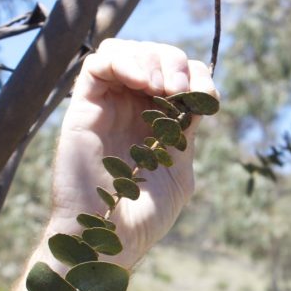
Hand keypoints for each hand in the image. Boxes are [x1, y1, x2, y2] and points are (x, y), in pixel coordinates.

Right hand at [50, 39, 215, 267]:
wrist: (110, 238)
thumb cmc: (144, 217)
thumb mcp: (180, 169)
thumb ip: (187, 133)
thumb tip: (197, 102)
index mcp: (160, 123)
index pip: (179, 76)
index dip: (197, 75)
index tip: (206, 97)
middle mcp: (133, 110)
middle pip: (155, 57)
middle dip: (175, 63)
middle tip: (181, 91)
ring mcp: (108, 107)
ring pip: (126, 51)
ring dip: (152, 59)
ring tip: (163, 87)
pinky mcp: (84, 107)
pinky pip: (97, 63)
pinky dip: (125, 60)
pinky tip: (143, 83)